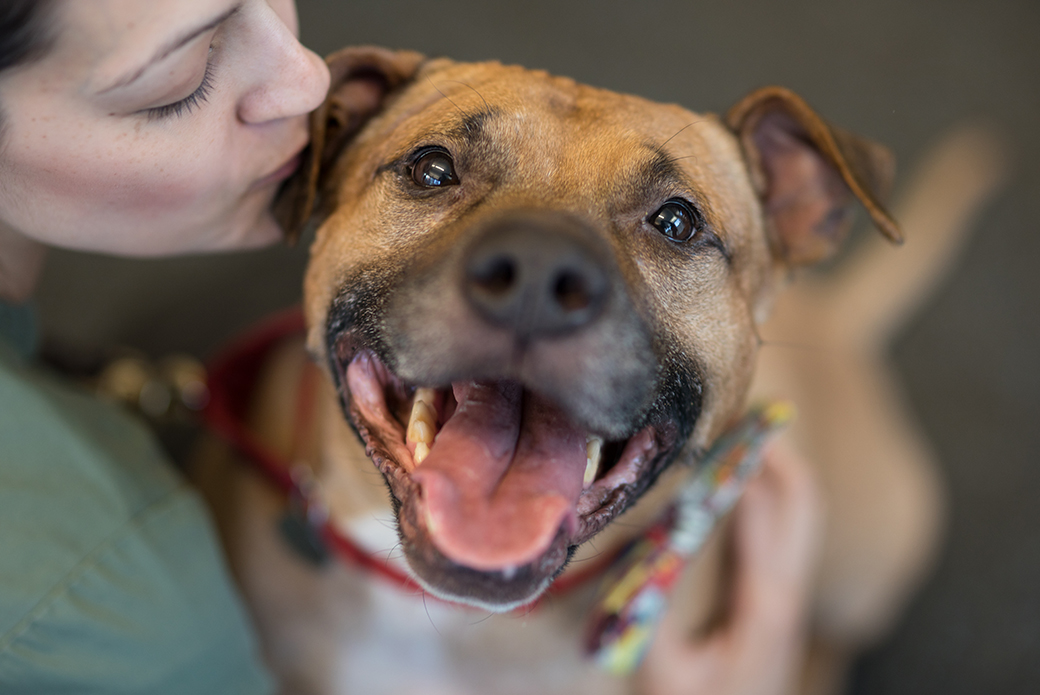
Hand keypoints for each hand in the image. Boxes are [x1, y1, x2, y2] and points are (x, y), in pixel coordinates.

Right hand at [637, 438, 822, 694]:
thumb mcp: (658, 664)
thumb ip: (655, 599)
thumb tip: (654, 529)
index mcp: (766, 608)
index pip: (772, 513)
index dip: (755, 459)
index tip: (729, 417)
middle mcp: (786, 598)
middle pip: (800, 503)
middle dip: (776, 450)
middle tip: (745, 406)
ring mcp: (784, 601)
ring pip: (796, 516)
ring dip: (774, 470)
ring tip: (742, 428)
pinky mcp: (772, 605)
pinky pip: (781, 534)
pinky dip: (767, 496)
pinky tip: (737, 480)